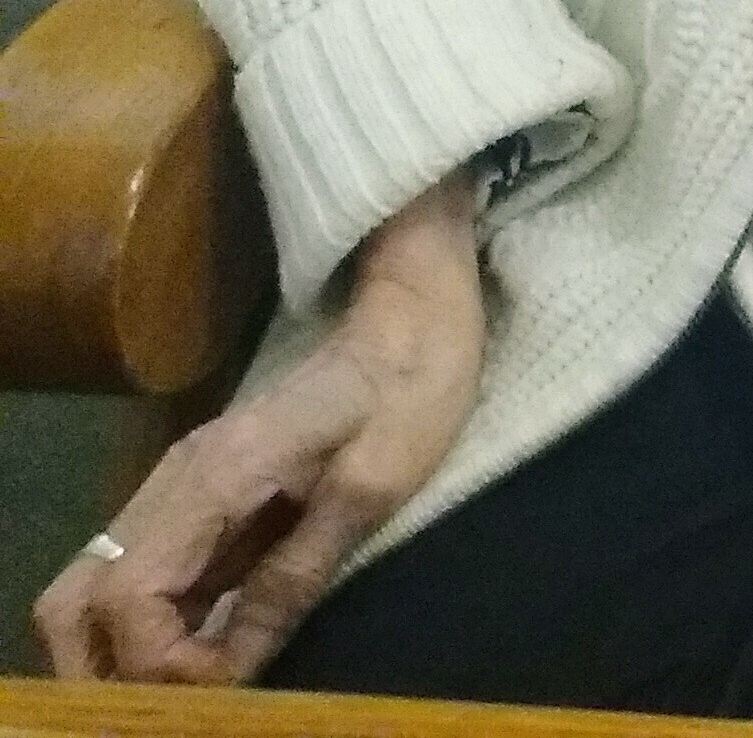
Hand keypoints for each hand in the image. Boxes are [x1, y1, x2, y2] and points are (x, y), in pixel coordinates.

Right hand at [36, 176, 484, 682]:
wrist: (411, 318)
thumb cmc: (409, 393)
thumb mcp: (372, 491)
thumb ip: (296, 578)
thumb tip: (234, 668)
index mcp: (214, 478)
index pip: (129, 599)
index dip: (159, 662)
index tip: (220, 684)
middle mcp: (174, 484)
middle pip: (80, 601)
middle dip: (111, 669)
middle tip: (187, 696)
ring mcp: (178, 488)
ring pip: (97, 590)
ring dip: (126, 650)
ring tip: (195, 681)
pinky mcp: (197, 496)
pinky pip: (144, 573)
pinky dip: (155, 623)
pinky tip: (206, 646)